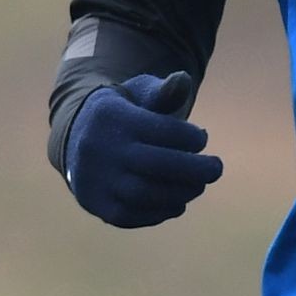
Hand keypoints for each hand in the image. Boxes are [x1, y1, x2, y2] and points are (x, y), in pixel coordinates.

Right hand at [64, 72, 223, 227]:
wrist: (80, 136)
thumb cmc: (126, 112)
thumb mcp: (140, 92)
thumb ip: (164, 90)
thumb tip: (184, 80)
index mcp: (111, 116)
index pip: (160, 130)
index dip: (190, 137)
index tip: (202, 138)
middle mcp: (97, 149)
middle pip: (154, 165)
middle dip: (194, 170)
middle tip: (216, 169)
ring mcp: (92, 179)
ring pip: (143, 194)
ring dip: (180, 193)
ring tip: (198, 185)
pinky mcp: (94, 204)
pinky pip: (130, 215)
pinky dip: (160, 212)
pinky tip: (178, 202)